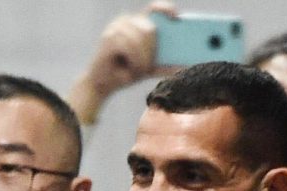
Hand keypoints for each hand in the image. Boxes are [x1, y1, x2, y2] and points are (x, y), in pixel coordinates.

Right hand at [68, 3, 177, 124]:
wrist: (101, 86)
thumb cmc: (124, 74)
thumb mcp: (148, 69)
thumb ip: (164, 66)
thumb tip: (185, 67)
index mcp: (136, 24)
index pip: (153, 9)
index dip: (165, 9)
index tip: (177, 18)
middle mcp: (126, 21)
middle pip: (150, 29)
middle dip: (151, 53)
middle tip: (144, 69)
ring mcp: (116, 27)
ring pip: (141, 40)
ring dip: (141, 61)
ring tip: (134, 71)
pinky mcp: (109, 38)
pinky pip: (130, 48)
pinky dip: (133, 63)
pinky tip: (127, 71)